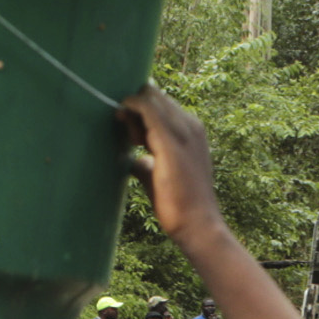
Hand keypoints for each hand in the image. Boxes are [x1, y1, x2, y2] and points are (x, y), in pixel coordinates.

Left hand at [119, 88, 227, 244]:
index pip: (162, 104)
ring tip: (126, 134)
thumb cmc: (179, 203)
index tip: (130, 134)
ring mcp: (182, 130)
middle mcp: (190, 125)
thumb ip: (148, 161)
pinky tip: (120, 116)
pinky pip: (147, 108)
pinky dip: (130, 106)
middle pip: (154, 95)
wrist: (197, 223)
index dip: (141, 112)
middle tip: (127, 135)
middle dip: (134, 107)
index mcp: (191, 131)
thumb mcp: (160, 174)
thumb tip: (132, 159)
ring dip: (131, 108)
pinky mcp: (170, 140)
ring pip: (150, 96)